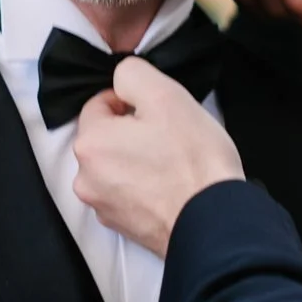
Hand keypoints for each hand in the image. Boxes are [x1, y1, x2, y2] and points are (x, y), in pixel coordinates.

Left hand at [73, 59, 244, 256]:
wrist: (214, 222)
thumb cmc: (194, 161)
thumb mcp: (166, 96)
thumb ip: (132, 75)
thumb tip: (121, 81)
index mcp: (90, 142)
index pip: (99, 103)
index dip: (130, 102)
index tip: (159, 113)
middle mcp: (86, 178)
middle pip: (106, 137)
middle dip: (132, 132)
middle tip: (169, 138)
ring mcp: (101, 205)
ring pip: (116, 165)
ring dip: (137, 160)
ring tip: (171, 165)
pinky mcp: (121, 226)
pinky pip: (126, 193)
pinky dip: (143, 187)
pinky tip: (169, 187)